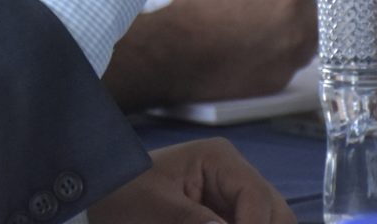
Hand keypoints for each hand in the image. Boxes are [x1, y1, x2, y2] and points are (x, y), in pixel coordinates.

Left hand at [88, 139, 295, 223]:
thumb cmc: (122, 192)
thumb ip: (193, 223)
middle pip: (276, 214)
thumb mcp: (153, 208)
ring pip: (270, 222)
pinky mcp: (227, 215)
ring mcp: (234, 196)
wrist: (100, 194)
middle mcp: (235, 174)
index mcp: (220, 159)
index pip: (257, 199)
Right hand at [107, 0, 316, 107]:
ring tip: (265, 30)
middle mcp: (300, 27)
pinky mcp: (280, 81)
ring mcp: (292, 58)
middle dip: (299, 5)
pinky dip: (278, 56)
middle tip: (274, 5)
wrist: (180, 52)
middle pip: (317, 11)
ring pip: (308, 40)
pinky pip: (289, 63)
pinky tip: (254, 52)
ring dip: (293, 32)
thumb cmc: (199, 6)